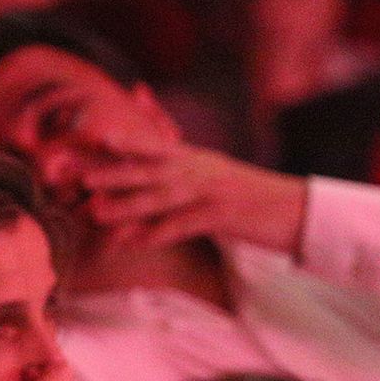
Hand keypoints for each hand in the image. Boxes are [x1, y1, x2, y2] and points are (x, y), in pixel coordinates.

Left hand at [76, 144, 307, 254]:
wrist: (298, 211)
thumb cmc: (254, 201)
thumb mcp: (220, 179)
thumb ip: (190, 173)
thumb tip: (160, 177)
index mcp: (199, 159)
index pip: (157, 147)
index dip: (127, 141)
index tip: (94, 138)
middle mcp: (203, 169)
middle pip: (151, 168)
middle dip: (115, 171)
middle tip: (81, 175)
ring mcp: (213, 192)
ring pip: (162, 197)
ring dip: (127, 204)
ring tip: (97, 211)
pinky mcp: (223, 217)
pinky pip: (183, 225)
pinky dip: (157, 233)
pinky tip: (134, 242)